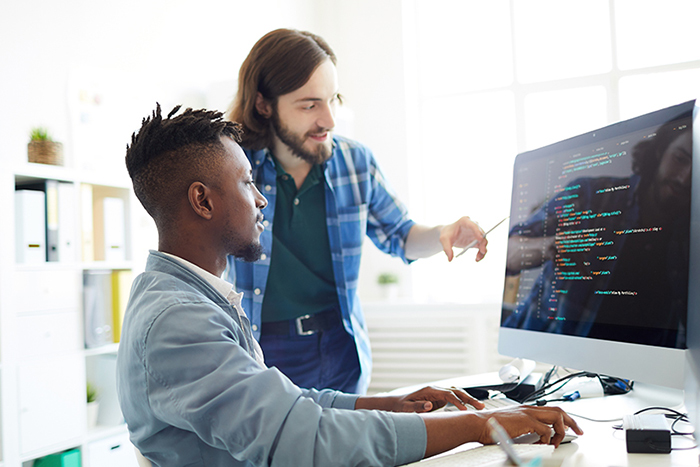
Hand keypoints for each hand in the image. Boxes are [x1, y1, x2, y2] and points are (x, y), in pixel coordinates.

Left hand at [355, 386, 484, 412]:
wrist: (396, 403)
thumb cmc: (400, 406)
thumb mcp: (406, 407)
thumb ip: (417, 406)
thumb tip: (430, 405)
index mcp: (429, 390)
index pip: (448, 394)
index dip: (457, 402)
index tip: (464, 410)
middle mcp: (435, 389)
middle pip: (456, 391)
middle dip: (469, 398)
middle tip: (480, 406)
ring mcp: (438, 393)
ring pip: (457, 394)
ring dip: (468, 399)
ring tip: (480, 407)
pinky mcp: (439, 399)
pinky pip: (454, 399)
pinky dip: (463, 402)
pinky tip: (471, 407)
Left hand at [440, 216, 487, 261]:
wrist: (447, 235)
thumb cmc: (446, 234)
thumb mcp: (443, 240)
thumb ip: (447, 248)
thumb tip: (450, 259)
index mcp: (465, 221)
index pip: (473, 225)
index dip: (478, 232)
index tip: (480, 239)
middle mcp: (472, 226)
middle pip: (481, 234)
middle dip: (483, 243)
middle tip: (482, 251)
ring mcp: (475, 234)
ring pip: (483, 241)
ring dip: (483, 250)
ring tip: (477, 258)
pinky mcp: (476, 241)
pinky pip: (481, 247)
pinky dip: (481, 253)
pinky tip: (477, 259)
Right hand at [474, 405, 582, 447]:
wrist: (478, 423)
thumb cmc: (489, 426)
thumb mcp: (511, 426)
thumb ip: (524, 428)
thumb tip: (535, 438)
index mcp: (525, 409)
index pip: (551, 409)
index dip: (564, 417)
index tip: (571, 426)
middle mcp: (529, 408)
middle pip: (559, 410)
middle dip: (572, 421)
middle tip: (580, 431)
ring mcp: (528, 413)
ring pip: (557, 416)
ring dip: (562, 430)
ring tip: (560, 441)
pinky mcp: (526, 421)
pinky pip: (546, 430)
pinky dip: (549, 439)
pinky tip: (544, 445)